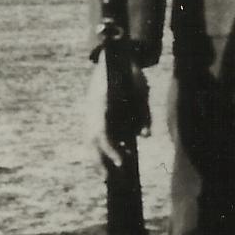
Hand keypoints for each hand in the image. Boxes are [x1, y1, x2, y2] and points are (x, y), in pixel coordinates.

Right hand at [85, 53, 151, 168]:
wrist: (115, 55)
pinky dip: (104, 144)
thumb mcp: (142, 91)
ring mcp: (90, 110)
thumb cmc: (131, 72)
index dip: (111, 150)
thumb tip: (144, 136)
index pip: (102, 133)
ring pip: (91, 138)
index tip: (121, 162)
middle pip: (91, 141)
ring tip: (114, 170)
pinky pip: (96, 132)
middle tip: (110, 179)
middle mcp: (92, 109)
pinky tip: (118, 153)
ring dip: (101, 154)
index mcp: (102, 103)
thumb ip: (144, 113)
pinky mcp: (93, 111)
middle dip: (100, 161)